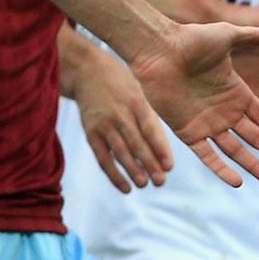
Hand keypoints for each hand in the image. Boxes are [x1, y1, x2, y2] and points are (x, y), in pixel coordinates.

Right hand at [61, 31, 175, 192]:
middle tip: (160, 181)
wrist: (88, 71)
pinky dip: (113, 174)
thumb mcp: (141, 90)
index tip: (170, 166)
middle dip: (149, 164)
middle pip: (136, 143)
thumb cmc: (123, 84)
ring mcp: (104, 124)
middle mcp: (120, 114)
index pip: (150, 129)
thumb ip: (152, 116)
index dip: (160, 148)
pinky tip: (125, 188)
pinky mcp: (91, 133)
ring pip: (120, 152)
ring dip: (132, 170)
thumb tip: (164, 150)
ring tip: (144, 184)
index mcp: (137, 102)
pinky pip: (102, 157)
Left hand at [129, 22, 258, 186]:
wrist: (157, 50)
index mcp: (236, 92)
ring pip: (236, 150)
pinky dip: (221, 169)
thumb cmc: (189, 39)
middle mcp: (224, 111)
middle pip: (256, 137)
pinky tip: (238, 182)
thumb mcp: (226, 35)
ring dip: (253, 164)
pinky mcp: (188, 132)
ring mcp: (207, 123)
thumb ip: (250, 36)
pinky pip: (207, 155)